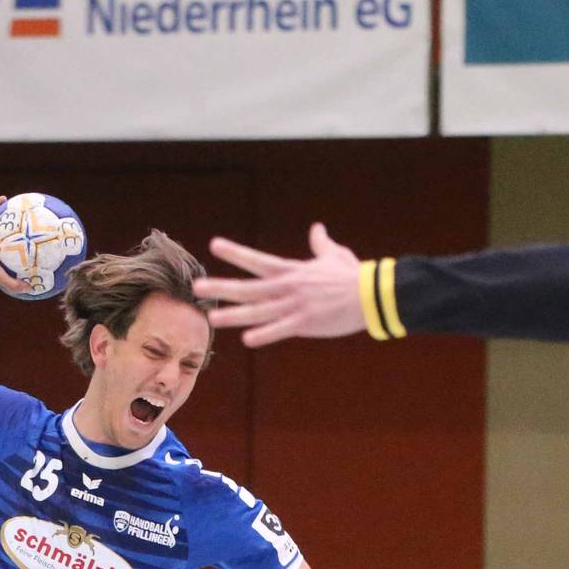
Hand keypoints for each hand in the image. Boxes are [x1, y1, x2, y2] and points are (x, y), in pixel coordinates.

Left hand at [197, 222, 364, 346]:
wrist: (371, 294)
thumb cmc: (353, 275)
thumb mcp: (334, 255)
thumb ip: (320, 243)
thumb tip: (317, 228)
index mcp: (291, 272)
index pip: (257, 260)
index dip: (235, 253)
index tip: (215, 245)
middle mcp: (287, 287)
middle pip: (248, 287)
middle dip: (222, 287)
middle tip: (197, 286)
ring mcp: (294, 306)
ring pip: (258, 311)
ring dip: (234, 315)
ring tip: (212, 317)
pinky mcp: (305, 322)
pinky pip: (280, 330)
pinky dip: (264, 334)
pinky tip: (246, 340)